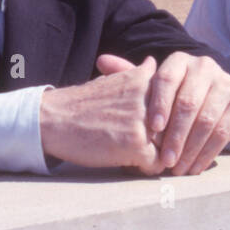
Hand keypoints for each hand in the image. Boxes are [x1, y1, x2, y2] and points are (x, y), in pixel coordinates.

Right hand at [39, 55, 162, 173]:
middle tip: (141, 143)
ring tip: (133, 152)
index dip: (164, 119)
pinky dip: (145, 168)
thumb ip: (138, 74)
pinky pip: (156, 164)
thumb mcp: (114, 78)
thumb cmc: (83, 102)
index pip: (175, 104)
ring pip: (168, 146)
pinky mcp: (136, 144)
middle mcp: (151, 97)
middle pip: (174, 126)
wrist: (54, 119)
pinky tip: (128, 162)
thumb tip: (152, 61)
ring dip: (155, 153)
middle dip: (163, 138)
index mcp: (147, 80)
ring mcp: (145, 121)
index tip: (151, 125)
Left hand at [143, 51, 229, 175]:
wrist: (216, 97)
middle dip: (175, 136)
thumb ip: (131, 77)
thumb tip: (102, 62)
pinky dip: (207, 153)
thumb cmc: (175, 94)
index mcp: (180, 61)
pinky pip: (223, 132)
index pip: (167, 79)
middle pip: (188, 103)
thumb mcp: (154, 86)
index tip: (153, 128)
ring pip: (206, 120)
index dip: (159, 104)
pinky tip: (195, 167)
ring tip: (177, 169)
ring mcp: (225, 83)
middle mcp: (204, 67)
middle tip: (165, 160)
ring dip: (190, 149)